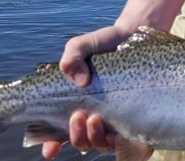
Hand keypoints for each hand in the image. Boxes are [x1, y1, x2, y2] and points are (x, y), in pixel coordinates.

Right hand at [41, 24, 132, 158]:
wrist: (135, 35)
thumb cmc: (105, 43)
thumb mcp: (83, 45)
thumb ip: (72, 56)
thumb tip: (79, 80)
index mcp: (74, 104)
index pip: (57, 132)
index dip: (51, 145)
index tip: (49, 149)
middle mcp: (91, 116)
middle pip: (79, 140)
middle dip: (75, 135)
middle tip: (78, 115)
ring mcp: (112, 120)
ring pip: (100, 143)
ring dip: (94, 137)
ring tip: (95, 118)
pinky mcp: (133, 119)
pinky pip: (124, 141)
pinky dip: (117, 140)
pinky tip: (115, 130)